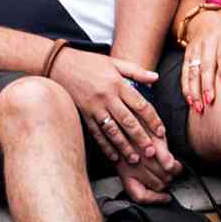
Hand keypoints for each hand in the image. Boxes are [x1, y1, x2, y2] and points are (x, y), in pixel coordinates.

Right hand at [53, 46, 177, 183]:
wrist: (59, 65)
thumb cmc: (89, 62)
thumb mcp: (114, 62)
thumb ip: (136, 71)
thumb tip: (156, 78)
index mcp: (117, 84)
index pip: (140, 104)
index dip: (152, 119)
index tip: (161, 132)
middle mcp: (107, 97)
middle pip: (128, 121)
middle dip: (141, 138)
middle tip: (152, 153)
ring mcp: (94, 108)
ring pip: (112, 131)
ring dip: (124, 146)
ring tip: (135, 159)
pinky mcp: (84, 115)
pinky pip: (96, 133)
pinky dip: (105, 146)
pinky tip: (114, 156)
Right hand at [179, 7, 220, 110]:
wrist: (206, 21)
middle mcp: (208, 42)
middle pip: (206, 64)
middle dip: (207, 84)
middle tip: (210, 101)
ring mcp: (196, 48)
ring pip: (193, 70)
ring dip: (195, 89)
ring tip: (199, 107)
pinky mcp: (187, 55)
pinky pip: (185, 72)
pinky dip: (186, 87)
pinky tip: (190, 100)